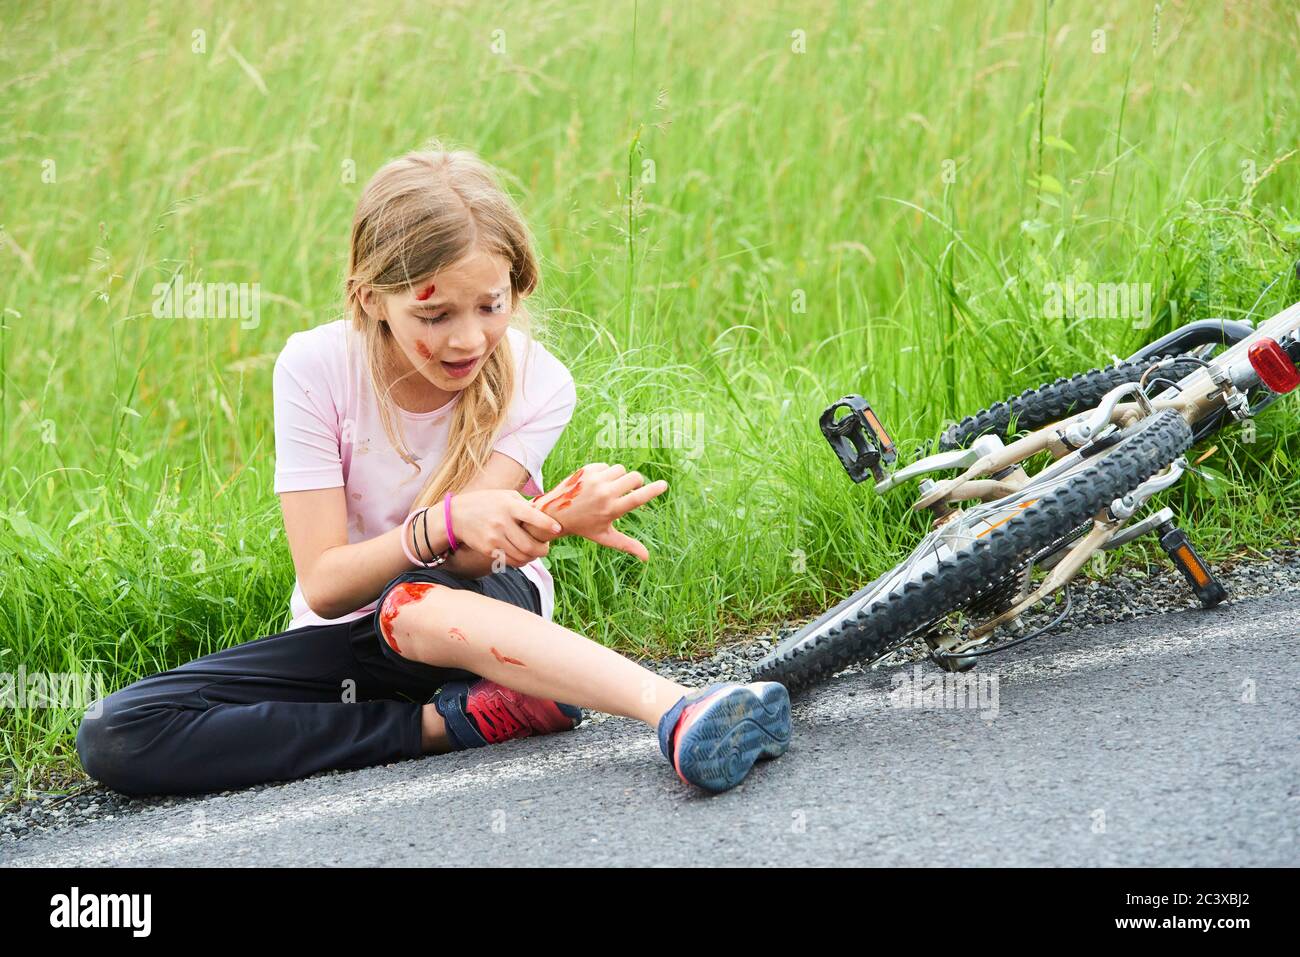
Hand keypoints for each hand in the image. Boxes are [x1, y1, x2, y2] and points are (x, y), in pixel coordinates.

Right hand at [448, 489, 561, 566]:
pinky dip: (521, 561)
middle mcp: (502, 523)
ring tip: (535, 552)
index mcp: (509, 506)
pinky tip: (523, 556)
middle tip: (546, 548)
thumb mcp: (505, 495)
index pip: (533, 517)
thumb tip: (546, 513)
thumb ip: (524, 504)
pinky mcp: (488, 550)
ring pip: (521, 556)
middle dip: (543, 550)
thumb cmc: (487, 502)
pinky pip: (510, 561)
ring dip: (533, 557)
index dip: (548, 525)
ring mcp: (494, 538)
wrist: (456, 515)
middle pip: (529, 545)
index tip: (557, 529)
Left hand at [534, 463, 668, 561]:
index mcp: (611, 510)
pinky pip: (607, 466)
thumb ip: (628, 545)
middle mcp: (604, 493)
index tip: (664, 485)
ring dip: (621, 477)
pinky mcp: (587, 470)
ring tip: (611, 488)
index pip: (637, 498)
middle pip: (634, 478)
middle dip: (637, 482)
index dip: (653, 490)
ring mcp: (595, 480)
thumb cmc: (584, 527)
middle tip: (631, 490)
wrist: (555, 513)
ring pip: (621, 470)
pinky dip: (607, 473)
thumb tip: (647, 558)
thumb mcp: (605, 537)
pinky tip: (598, 483)